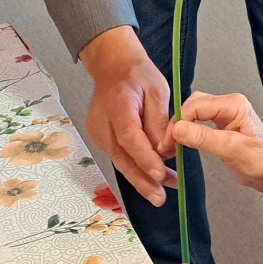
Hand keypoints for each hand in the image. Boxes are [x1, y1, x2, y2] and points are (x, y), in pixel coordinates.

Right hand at [81, 26, 169, 204]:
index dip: (145, 159)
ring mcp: (97, 131)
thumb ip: (159, 121)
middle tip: (160, 198)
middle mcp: (102, 122)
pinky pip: (117, 156)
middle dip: (142, 180)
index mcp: (118, 105)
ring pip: (119, 160)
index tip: (160, 175)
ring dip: (140, 177)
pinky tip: (149, 178)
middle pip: (121, 157)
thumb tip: (165, 150)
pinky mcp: (99, 136)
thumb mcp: (157, 90)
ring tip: (161, 192)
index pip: (130, 138)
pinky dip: (133, 168)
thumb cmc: (137, 74)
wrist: (113, 65)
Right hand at [157, 91, 262, 222]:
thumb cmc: (262, 163)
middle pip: (192, 106)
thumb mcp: (231, 150)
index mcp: (233, 105)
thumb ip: (204, 138)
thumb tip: (178, 128)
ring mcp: (225, 115)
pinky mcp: (221, 126)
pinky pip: (198, 123)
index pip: (195, 105)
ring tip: (171, 146)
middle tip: (167, 145)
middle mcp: (229, 105)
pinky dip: (187, 133)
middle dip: (177, 124)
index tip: (168, 141)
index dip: (178, 122)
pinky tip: (182, 144)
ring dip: (181, 128)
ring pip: (193, 114)